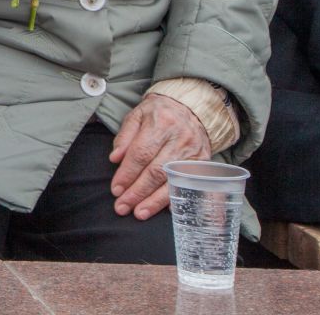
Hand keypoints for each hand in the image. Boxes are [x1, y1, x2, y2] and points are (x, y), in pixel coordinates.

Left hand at [110, 93, 211, 219]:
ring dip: (155, 201)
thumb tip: (115, 159)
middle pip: (157, 171)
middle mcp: (180, 139)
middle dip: (138, 192)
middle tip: (122, 207)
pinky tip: (167, 210)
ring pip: (173, 181)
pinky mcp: (204, 163)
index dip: (127, 173)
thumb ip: (125, 137)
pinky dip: (179, 198)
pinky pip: (191, 185)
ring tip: (139, 213)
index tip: (115, 189)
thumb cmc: (158, 112)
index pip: (141, 153)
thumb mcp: (137, 115)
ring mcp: (195, 153)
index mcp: (161, 123)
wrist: (191, 107)